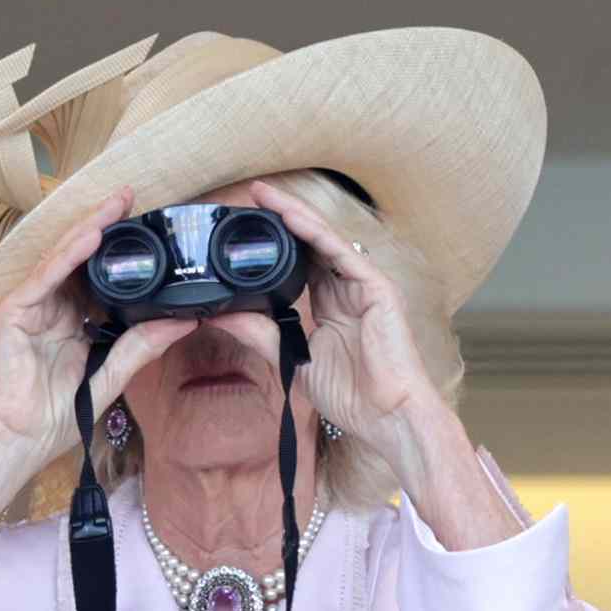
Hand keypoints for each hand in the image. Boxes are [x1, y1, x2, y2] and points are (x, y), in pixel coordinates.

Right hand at [0, 187, 195, 505]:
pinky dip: (69, 254)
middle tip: (133, 197)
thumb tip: (185, 322)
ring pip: (62, 257)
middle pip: (79, 258)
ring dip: (90, 228)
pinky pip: (46, 274)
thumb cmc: (53, 416)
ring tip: (117, 203)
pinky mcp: (11, 310)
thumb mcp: (112, 374)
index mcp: (68, 321)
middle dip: (104, 225)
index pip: (96, 276)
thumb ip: (142, 346)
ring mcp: (26, 305)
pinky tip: (92, 234)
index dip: (119, 252)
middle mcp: (47, 307)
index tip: (149, 231)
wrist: (19, 440)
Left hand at [207, 180, 444, 468]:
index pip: (301, 263)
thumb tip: (224, 316)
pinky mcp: (378, 288)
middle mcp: (348, 290)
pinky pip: (342, 253)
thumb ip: (262, 335)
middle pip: (313, 244)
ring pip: (325, 241)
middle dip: (283, 218)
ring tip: (265, 196)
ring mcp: (365, 286)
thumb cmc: (351, 395)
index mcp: (331, 306)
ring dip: (295, 215)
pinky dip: (316, 233)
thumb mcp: (294, 360)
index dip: (276, 243)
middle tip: (251, 195)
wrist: (387, 415)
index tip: (244, 226)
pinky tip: (292, 218)